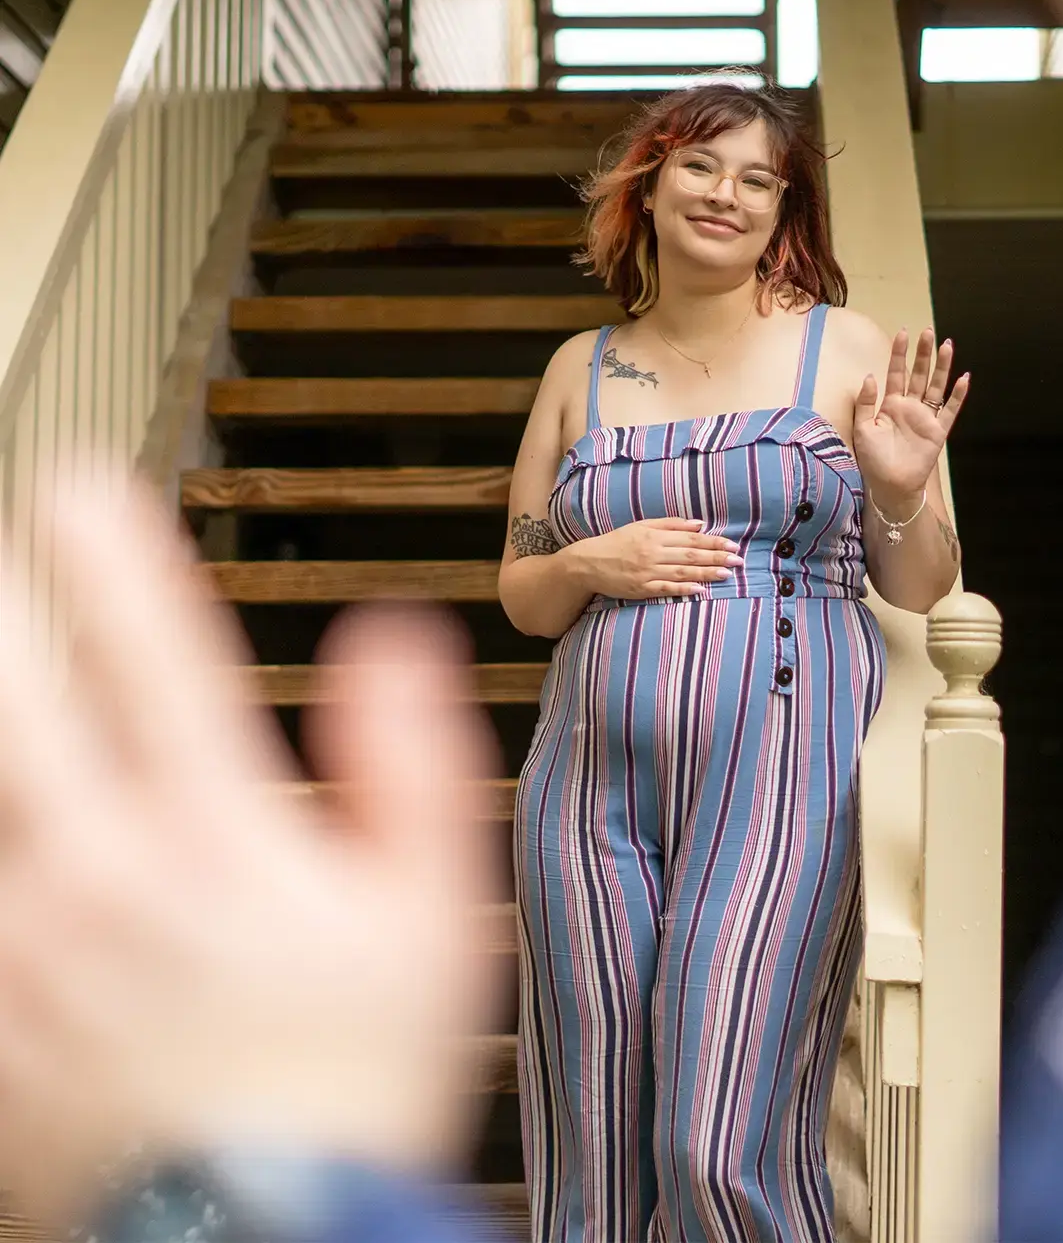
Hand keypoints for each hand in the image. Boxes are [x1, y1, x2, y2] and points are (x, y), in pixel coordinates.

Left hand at [0, 478, 498, 1225]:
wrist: (264, 1234)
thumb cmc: (355, 1070)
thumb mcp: (435, 908)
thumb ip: (408, 759)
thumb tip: (387, 640)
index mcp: (220, 838)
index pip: (153, 656)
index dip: (111, 551)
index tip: (80, 480)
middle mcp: (101, 876)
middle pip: (16, 697)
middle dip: (6, 601)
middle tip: (6, 544)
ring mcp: (21, 945)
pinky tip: (3, 795)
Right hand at [575, 517, 743, 599]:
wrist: (588, 563)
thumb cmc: (617, 542)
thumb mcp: (642, 526)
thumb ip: (671, 525)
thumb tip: (699, 524)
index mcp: (654, 535)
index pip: (690, 538)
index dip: (713, 542)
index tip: (732, 545)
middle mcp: (653, 552)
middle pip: (691, 554)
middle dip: (716, 557)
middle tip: (738, 559)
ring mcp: (648, 572)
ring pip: (683, 572)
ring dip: (706, 573)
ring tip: (727, 573)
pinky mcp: (641, 589)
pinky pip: (666, 589)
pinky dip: (684, 589)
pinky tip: (701, 589)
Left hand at [853, 327, 970, 502]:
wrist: (890, 485)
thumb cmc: (873, 460)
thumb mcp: (862, 429)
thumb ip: (865, 402)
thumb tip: (870, 376)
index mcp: (890, 405)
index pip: (896, 373)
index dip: (899, 354)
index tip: (903, 333)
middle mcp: (910, 407)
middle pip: (919, 374)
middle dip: (924, 353)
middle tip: (928, 332)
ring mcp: (925, 418)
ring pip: (936, 386)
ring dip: (942, 367)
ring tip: (947, 346)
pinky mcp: (938, 431)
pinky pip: (950, 410)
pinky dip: (958, 395)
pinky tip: (964, 379)